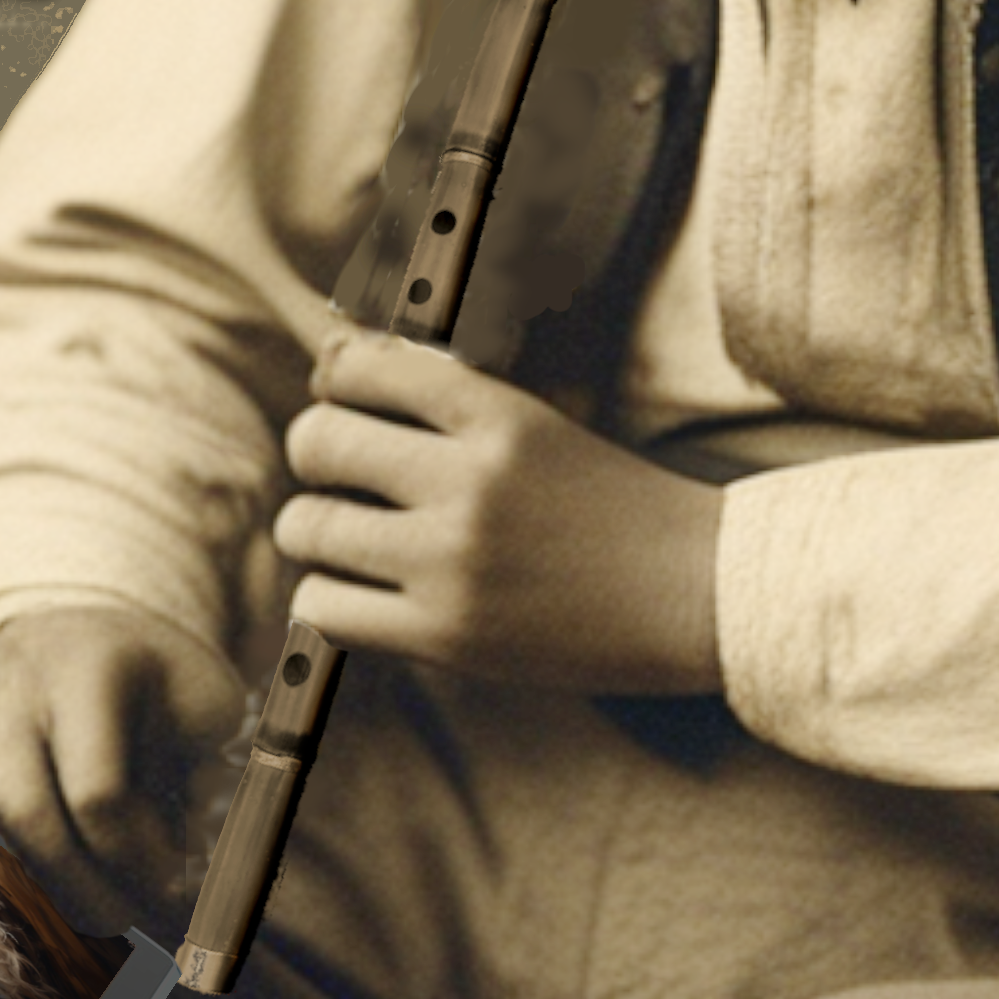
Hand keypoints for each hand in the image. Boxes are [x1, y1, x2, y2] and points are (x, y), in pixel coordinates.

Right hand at [0, 604, 245, 935]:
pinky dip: (10, 878)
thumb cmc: (161, 673)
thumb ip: (205, 770)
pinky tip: (57, 904)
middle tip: (130, 924)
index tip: (172, 890)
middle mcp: (21, 704)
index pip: (97, 790)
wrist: (87, 633)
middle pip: (27, 816)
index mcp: (89, 672)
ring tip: (99, 920)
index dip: (134, 854)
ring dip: (42, 890)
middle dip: (80, 887)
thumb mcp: (205, 695)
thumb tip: (186, 863)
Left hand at [274, 325, 723, 694]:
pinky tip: (360, 590)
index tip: (343, 398)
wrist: (689, 592)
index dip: (334, 380)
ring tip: (341, 533)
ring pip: (309, 527)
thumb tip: (333, 361)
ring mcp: (452, 563)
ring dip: (312, 527)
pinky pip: (327, 607)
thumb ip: (442, 400)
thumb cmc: (609, 502)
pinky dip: (328, 596)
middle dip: (313, 451)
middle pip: (318, 441)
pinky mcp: (446, 637)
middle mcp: (468, 482)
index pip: (365, 368)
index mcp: (497, 415)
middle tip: (336, 471)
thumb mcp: (533, 427)